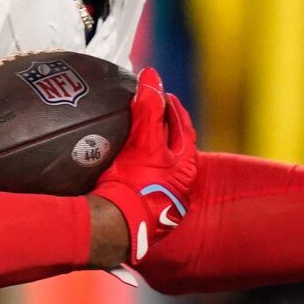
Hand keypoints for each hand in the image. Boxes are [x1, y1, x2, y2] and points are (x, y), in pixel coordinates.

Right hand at [94, 68, 198, 263]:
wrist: (118, 227)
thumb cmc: (135, 184)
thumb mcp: (144, 141)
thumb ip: (148, 108)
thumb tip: (151, 76)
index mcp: (186, 164)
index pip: (183, 126)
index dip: (172, 108)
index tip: (163, 94)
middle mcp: (180, 183)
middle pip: (174, 148)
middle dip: (163, 130)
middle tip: (149, 114)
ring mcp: (164, 198)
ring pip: (160, 167)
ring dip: (150, 152)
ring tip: (134, 139)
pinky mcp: (146, 211)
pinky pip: (145, 183)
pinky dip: (137, 171)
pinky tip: (124, 170)